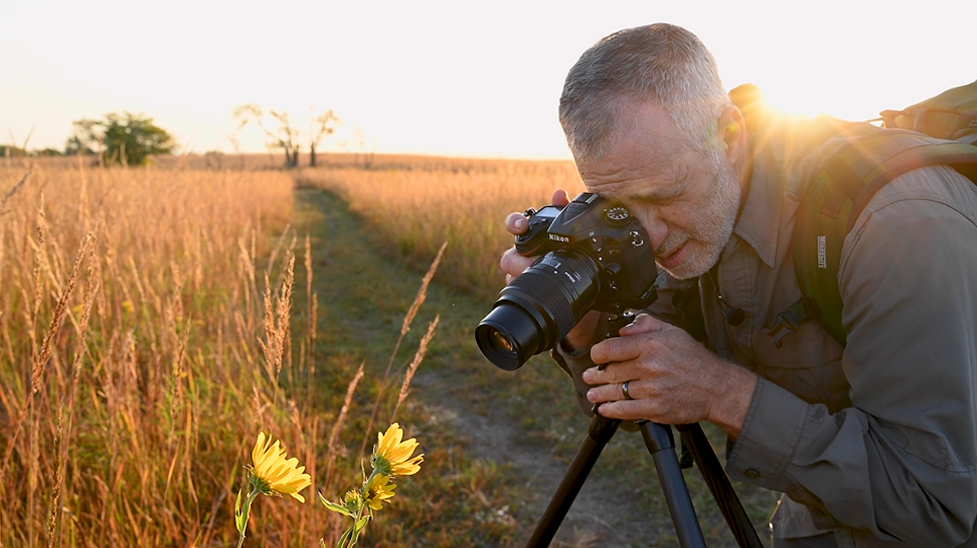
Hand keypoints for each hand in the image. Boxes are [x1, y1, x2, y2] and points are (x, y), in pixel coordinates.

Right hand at [498, 189, 599, 350]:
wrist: (586, 291)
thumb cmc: (576, 259)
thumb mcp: (575, 235)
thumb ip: (566, 212)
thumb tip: (559, 193)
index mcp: (534, 238)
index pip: (515, 226)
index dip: (515, 223)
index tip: (522, 226)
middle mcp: (525, 256)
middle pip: (509, 257)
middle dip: (519, 260)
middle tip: (533, 261)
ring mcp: (525, 276)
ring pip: (512, 278)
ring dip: (523, 278)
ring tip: (536, 278)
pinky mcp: (529, 294)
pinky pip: (521, 293)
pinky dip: (530, 293)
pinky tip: (542, 293)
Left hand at [581, 314, 756, 436]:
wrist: (717, 388)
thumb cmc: (695, 360)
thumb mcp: (673, 332)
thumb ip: (646, 324)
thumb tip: (623, 329)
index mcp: (651, 345)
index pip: (611, 348)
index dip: (598, 354)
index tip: (597, 357)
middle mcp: (649, 366)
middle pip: (610, 372)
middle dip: (595, 376)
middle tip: (589, 377)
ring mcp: (651, 389)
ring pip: (615, 392)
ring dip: (599, 394)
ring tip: (593, 393)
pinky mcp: (655, 409)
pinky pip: (625, 410)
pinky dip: (611, 410)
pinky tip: (604, 409)